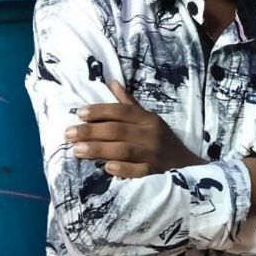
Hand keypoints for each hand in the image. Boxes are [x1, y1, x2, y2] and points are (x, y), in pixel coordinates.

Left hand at [65, 81, 205, 177]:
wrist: (187, 166)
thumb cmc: (162, 140)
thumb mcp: (149, 119)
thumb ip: (128, 104)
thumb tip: (111, 82)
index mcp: (148, 119)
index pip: (122, 111)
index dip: (100, 111)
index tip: (79, 113)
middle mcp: (151, 135)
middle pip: (117, 130)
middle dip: (91, 131)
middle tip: (68, 134)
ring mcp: (153, 155)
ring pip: (123, 150)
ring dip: (98, 149)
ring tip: (76, 150)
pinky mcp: (155, 173)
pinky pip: (137, 171)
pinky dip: (122, 169)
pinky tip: (105, 167)